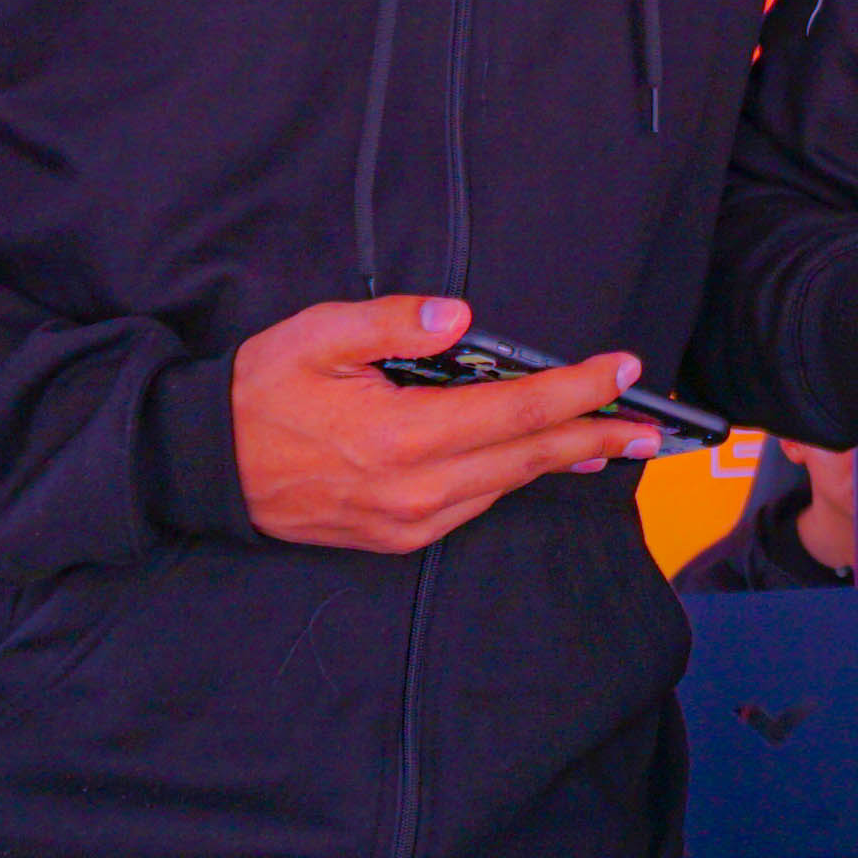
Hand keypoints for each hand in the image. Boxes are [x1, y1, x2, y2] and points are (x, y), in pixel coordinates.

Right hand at [233, 295, 658, 554]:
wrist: (206, 468)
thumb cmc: (261, 394)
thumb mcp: (316, 336)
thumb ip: (391, 323)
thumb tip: (459, 318)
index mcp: (402, 437)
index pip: (517, 409)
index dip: (579, 390)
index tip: (625, 372)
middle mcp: (416, 489)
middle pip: (529, 459)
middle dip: (596, 438)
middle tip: (652, 430)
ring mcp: (409, 522)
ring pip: (507, 487)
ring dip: (562, 462)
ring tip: (610, 442)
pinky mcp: (400, 539)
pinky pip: (476, 506)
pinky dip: (514, 480)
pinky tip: (539, 463)